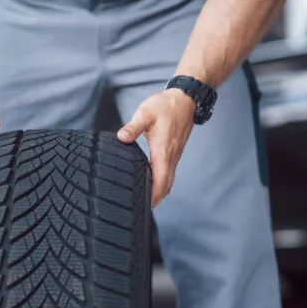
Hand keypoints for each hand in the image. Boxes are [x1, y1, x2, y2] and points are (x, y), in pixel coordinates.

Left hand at [117, 89, 195, 206]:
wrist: (185, 99)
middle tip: (143, 208)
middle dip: (157, 198)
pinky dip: (163, 182)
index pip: (161, 179)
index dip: (154, 194)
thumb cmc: (165, 106)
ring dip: (160, 191)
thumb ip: (133, 127)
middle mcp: (171, 156)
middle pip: (167, 184)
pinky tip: (153, 183)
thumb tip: (122, 137)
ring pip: (169, 179)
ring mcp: (175, 155)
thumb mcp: (145, 114)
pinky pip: (170, 172)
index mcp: (163, 150)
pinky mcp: (174, 152)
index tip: (146, 205)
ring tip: (147, 201)